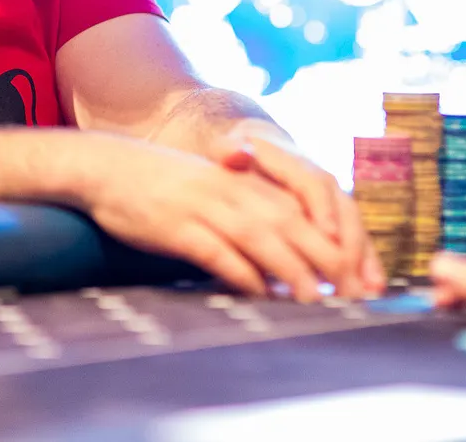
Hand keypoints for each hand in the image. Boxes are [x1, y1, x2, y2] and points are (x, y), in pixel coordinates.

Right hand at [79, 134, 363, 302]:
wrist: (105, 167)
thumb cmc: (161, 186)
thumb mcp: (212, 192)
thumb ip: (248, 218)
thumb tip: (282, 264)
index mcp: (245, 183)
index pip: (305, 211)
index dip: (336, 242)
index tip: (360, 276)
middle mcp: (232, 192)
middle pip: (293, 225)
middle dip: (329, 260)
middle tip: (355, 296)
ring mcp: (205, 208)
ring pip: (261, 238)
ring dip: (293, 269)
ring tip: (319, 300)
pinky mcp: (177, 227)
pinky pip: (216, 252)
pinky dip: (241, 274)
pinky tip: (259, 295)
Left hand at [208, 121, 383, 298]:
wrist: (246, 151)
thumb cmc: (232, 156)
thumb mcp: (224, 149)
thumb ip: (228, 152)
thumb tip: (238, 153)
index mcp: (291, 161)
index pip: (312, 183)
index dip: (322, 207)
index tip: (328, 234)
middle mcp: (317, 180)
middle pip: (342, 210)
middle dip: (349, 245)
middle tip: (348, 278)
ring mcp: (329, 200)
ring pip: (353, 227)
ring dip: (362, 259)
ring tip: (367, 290)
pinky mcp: (334, 220)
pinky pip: (355, 241)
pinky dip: (365, 264)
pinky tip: (372, 288)